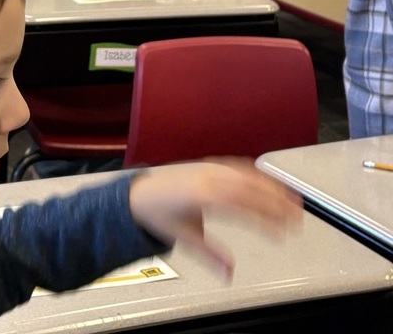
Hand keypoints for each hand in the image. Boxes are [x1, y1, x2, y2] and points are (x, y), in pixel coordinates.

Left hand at [128, 159, 301, 277]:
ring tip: (293, 199)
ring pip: (246, 173)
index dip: (265, 216)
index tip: (282, 230)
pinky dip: (256, 173)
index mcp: (203, 193)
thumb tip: (228, 272)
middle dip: (276, 201)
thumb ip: (208, 254)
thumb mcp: (182, 236)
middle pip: (249, 186)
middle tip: (298, 217)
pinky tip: (268, 181)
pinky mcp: (209, 165)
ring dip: (271, 185)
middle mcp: (208, 177)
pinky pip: (237, 165)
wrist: (139, 194)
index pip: (242, 204)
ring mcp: (209, 168)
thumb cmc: (157, 212)